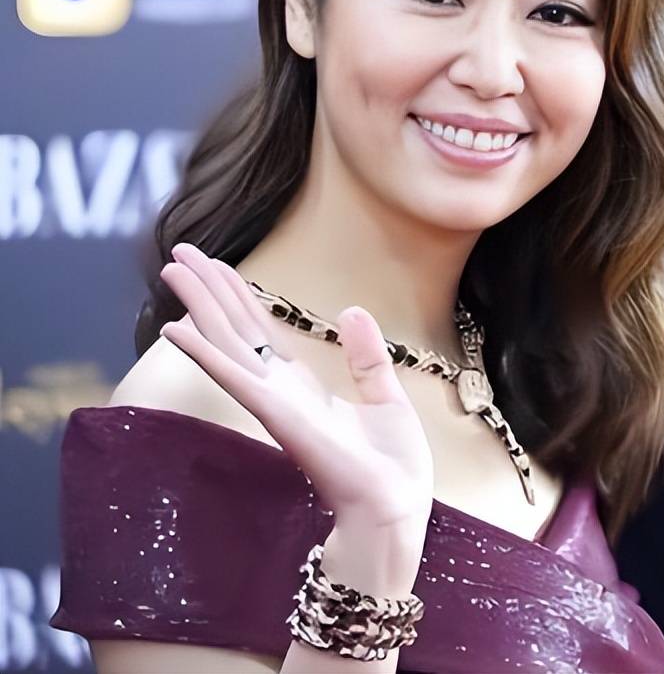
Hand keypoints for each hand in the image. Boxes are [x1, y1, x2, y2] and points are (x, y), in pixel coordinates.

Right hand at [158, 244, 434, 556]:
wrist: (396, 506)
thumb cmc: (392, 467)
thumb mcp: (386, 396)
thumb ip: (365, 357)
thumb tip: (352, 311)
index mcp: (302, 388)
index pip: (261, 333)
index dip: (238, 296)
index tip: (216, 264)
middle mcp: (279, 392)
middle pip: (235, 330)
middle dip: (208, 291)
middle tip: (178, 252)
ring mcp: (273, 403)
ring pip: (227, 343)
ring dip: (198, 304)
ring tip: (171, 267)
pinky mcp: (277, 415)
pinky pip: (234, 376)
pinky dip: (204, 351)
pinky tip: (176, 327)